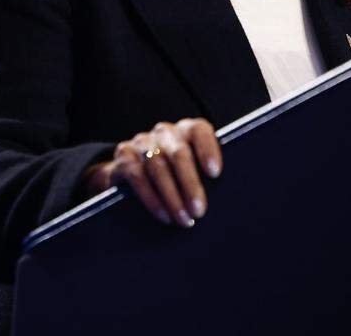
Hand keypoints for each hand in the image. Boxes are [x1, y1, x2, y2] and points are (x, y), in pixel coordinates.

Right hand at [82, 118, 221, 227]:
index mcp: (187, 130)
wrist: (131, 174)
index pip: (199, 130)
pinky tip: (164, 216)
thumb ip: (205, 175)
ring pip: (158, 166)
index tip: (215, 173)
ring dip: (172, 197)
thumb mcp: (192, 171)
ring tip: (184, 220)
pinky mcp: (124, 155)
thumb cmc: (176, 176)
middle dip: (190, 184)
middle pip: (179, 153)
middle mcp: (165, 132)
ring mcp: (143, 142)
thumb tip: (227, 199)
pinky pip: (137, 176)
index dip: (208, 149)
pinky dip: (152, 199)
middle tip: (199, 210)